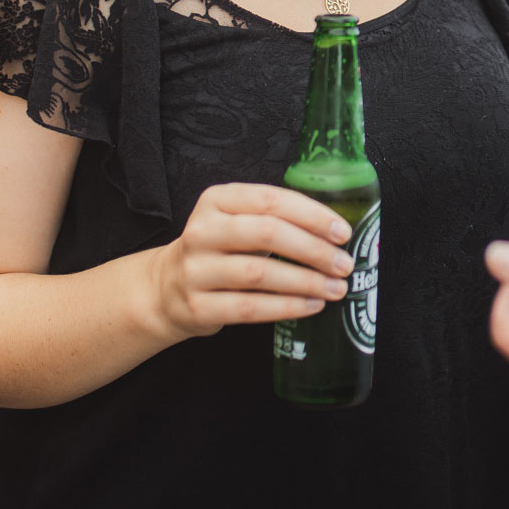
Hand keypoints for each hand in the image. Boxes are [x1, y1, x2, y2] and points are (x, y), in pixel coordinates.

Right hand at [148, 182, 356, 339]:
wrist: (165, 288)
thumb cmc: (218, 250)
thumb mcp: (236, 221)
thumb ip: (275, 219)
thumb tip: (334, 232)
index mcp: (217, 200)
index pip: (271, 200)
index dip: (312, 215)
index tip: (342, 232)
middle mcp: (202, 230)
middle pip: (267, 233)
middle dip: (313, 250)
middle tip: (343, 264)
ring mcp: (195, 270)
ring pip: (259, 273)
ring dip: (305, 281)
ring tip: (335, 288)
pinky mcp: (197, 306)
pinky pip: (250, 308)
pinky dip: (286, 307)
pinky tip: (311, 306)